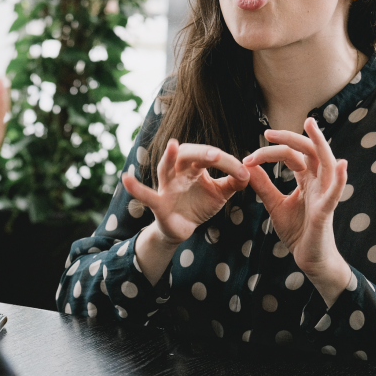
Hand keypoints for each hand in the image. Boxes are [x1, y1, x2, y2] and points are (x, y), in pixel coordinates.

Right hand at [122, 139, 250, 246]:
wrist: (182, 228)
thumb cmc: (199, 204)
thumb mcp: (220, 193)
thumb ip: (234, 182)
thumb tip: (250, 172)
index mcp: (194, 166)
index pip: (210, 157)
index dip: (227, 163)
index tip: (244, 173)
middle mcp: (178, 171)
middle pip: (187, 154)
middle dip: (201, 153)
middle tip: (216, 155)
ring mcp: (165, 186)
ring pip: (165, 167)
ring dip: (169, 157)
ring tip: (172, 146)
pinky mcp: (158, 203)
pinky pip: (146, 195)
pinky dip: (136, 188)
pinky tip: (125, 180)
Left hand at [243, 117, 351, 304]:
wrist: (308, 258)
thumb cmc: (297, 231)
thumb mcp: (274, 204)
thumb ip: (263, 186)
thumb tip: (247, 166)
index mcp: (306, 180)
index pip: (291, 156)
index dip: (271, 151)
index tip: (248, 157)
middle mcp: (318, 183)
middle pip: (308, 151)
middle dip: (290, 139)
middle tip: (268, 132)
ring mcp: (325, 195)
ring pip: (326, 163)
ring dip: (320, 143)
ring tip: (312, 126)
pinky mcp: (327, 211)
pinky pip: (336, 193)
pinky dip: (339, 179)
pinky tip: (341, 164)